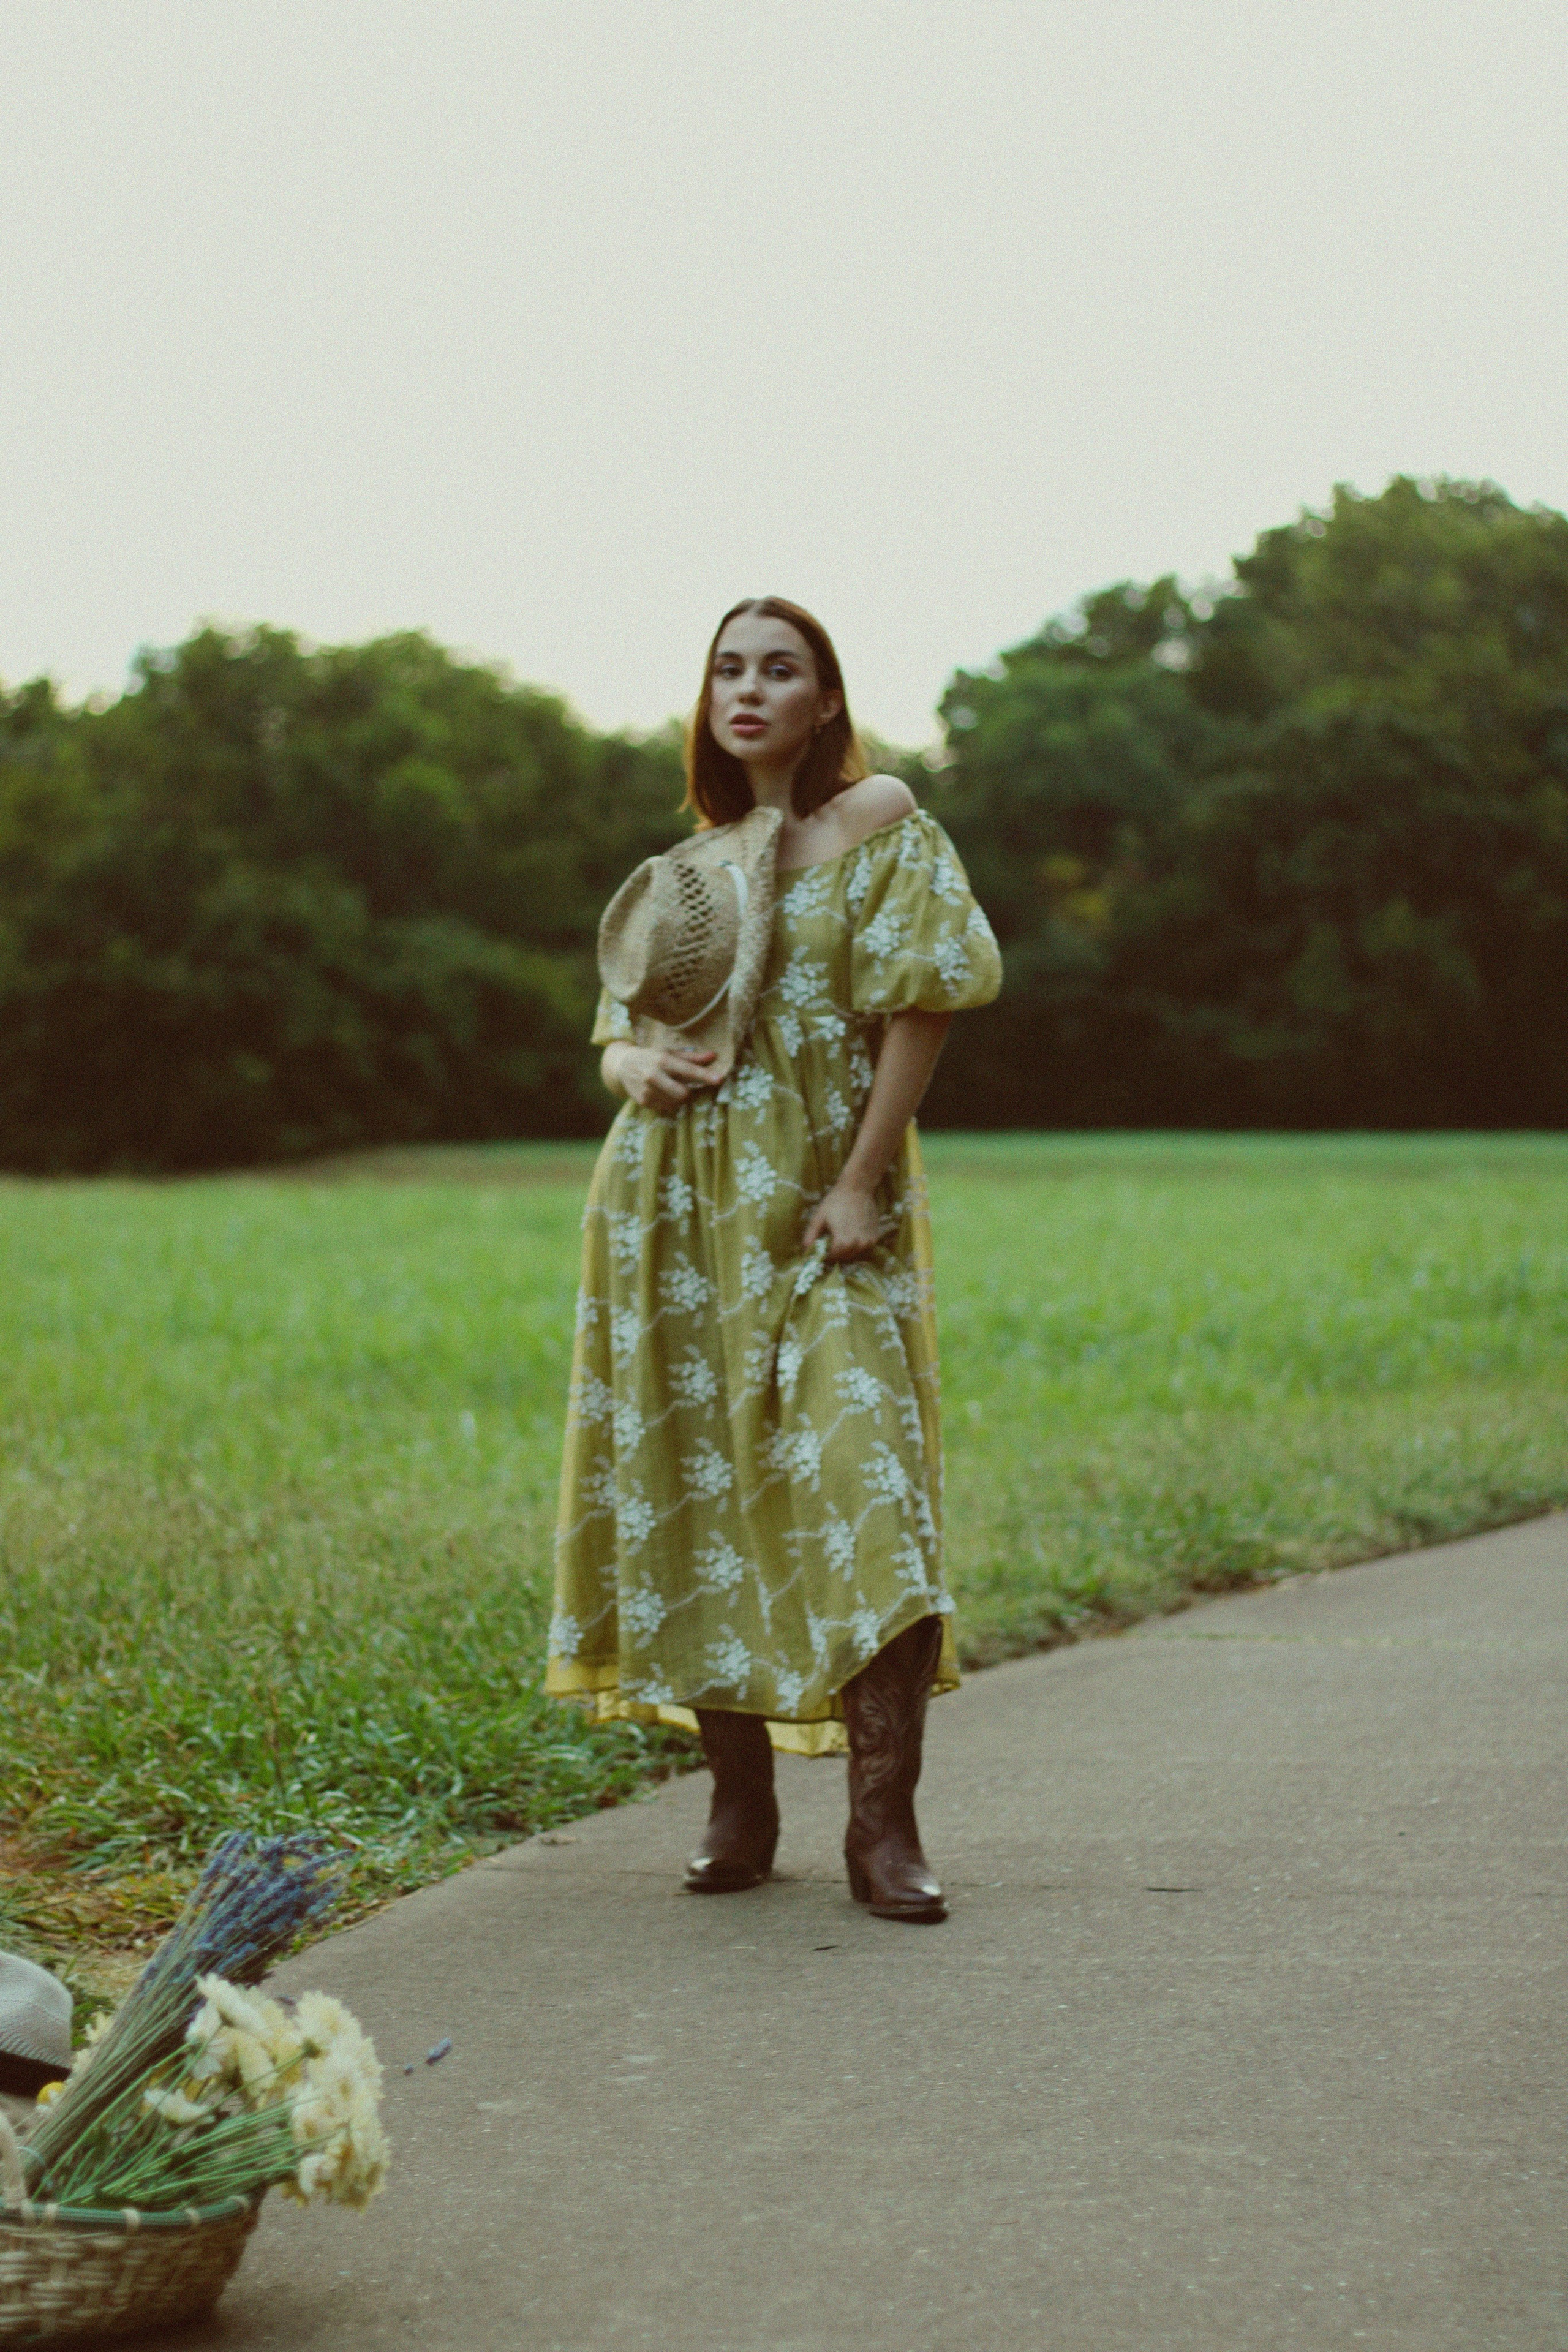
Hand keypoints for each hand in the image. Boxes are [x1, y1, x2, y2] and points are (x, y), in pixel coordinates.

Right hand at [604, 1042, 719, 1111]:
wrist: (622, 1065)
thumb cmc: (651, 1057)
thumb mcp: (669, 1052)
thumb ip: (692, 1057)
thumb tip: (713, 1056)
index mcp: (663, 1060)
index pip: (688, 1070)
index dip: (705, 1076)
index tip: (719, 1079)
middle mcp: (654, 1076)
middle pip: (683, 1093)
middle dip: (691, 1092)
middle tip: (690, 1086)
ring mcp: (647, 1091)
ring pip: (676, 1102)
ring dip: (680, 1097)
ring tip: (673, 1086)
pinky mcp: (643, 1102)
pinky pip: (666, 1107)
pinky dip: (670, 1101)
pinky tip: (663, 1091)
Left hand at [802, 1179, 881, 1263]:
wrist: (858, 1188)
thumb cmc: (836, 1201)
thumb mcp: (819, 1218)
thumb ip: (810, 1237)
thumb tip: (804, 1252)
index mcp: (843, 1243)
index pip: (832, 1258)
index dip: (825, 1255)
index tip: (822, 1249)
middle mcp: (857, 1245)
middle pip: (844, 1258)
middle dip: (837, 1254)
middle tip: (831, 1243)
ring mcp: (869, 1242)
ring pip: (855, 1254)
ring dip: (848, 1250)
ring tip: (842, 1237)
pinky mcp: (876, 1237)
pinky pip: (864, 1247)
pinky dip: (858, 1244)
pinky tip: (853, 1232)